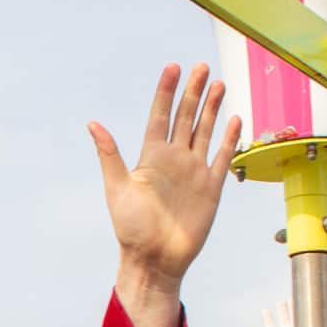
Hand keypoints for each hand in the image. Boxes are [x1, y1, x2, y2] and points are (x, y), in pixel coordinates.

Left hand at [89, 65, 239, 326]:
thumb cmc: (131, 228)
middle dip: (193, 92)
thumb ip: (109, 155)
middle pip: (186, 118)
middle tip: (201, 67)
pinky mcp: (211, 187)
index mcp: (151, 158)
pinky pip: (222, 157)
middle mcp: (173, 160)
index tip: (172, 68)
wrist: (154, 259)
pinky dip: (229, 139)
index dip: (166, 92)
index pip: (160, 117)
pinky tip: (234, 119)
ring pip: (205, 132)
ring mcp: (193, 171)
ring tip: (219, 84)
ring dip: (212, 109)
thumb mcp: (117, 188)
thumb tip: (92, 124)